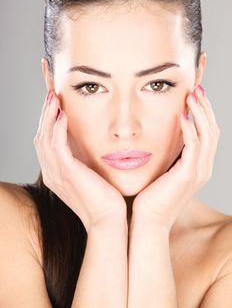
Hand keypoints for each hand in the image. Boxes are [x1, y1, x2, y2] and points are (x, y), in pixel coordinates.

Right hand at [33, 90, 125, 232]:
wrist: (109, 220)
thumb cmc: (104, 198)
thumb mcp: (90, 175)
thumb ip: (83, 160)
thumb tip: (88, 143)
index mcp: (55, 172)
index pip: (46, 140)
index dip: (48, 120)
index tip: (55, 102)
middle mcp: (51, 172)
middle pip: (40, 136)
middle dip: (45, 113)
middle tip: (51, 93)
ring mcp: (56, 173)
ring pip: (44, 137)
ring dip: (49, 115)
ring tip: (54, 97)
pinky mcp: (66, 173)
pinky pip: (56, 146)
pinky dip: (57, 128)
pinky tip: (62, 114)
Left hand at [132, 85, 219, 231]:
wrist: (149, 220)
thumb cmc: (152, 194)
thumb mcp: (165, 170)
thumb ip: (171, 153)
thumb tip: (164, 134)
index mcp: (199, 166)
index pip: (208, 133)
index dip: (204, 113)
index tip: (194, 95)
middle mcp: (204, 168)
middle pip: (212, 131)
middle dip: (205, 108)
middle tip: (196, 89)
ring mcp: (199, 172)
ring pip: (207, 136)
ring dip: (200, 113)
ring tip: (191, 95)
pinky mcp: (188, 175)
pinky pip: (194, 147)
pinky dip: (190, 129)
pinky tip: (182, 115)